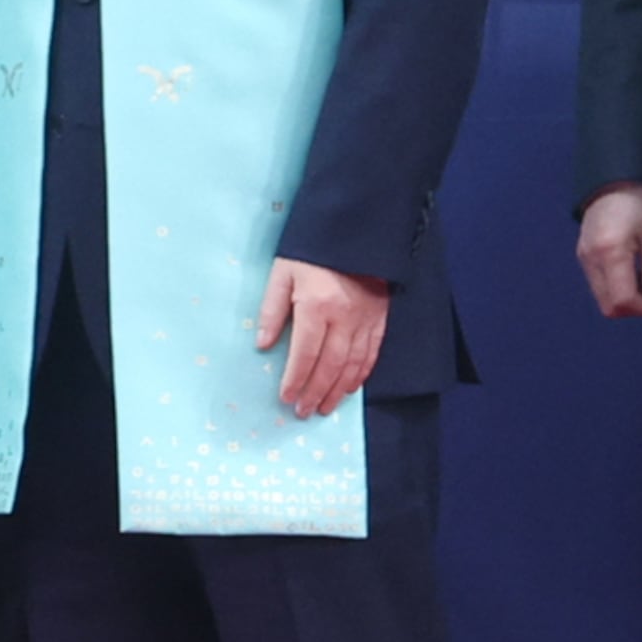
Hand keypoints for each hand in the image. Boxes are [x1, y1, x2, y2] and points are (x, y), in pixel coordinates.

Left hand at [254, 258, 389, 416]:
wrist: (355, 228)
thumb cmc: (312, 250)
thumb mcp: (282, 272)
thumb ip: (271, 309)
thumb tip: (262, 344)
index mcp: (316, 305)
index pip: (305, 354)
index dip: (295, 380)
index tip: (286, 398)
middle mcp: (344, 317)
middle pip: (330, 365)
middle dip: (315, 392)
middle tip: (303, 412)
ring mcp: (365, 319)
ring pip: (352, 364)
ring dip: (337, 390)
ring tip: (324, 407)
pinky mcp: (380, 317)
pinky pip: (372, 353)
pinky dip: (361, 374)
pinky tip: (351, 388)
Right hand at [573, 182, 641, 318]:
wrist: (614, 180)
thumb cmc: (639, 202)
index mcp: (610, 252)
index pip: (623, 302)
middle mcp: (591, 259)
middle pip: (610, 308)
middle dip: (636, 309)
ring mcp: (585, 259)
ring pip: (604, 300)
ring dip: (627, 300)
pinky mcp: (584, 257)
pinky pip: (600, 286)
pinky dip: (618, 289)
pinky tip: (634, 275)